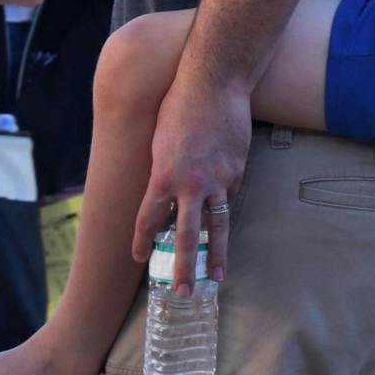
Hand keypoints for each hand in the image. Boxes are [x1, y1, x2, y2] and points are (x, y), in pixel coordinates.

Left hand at [133, 75, 249, 288]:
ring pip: (217, 226)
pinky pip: (229, 196)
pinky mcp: (237, 171)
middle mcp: (190, 184)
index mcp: (163, 176)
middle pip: (185, 236)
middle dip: (182, 267)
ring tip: (217, 277)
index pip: (148, 219)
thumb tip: (163, 195)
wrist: (214, 82)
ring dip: (216, 254)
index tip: (138, 259)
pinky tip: (222, 215)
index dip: (141, 241)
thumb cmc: (178, 105)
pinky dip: (223, 206)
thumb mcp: (158, 141)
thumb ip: (161, 172)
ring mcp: (218, 179)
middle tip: (183, 292)